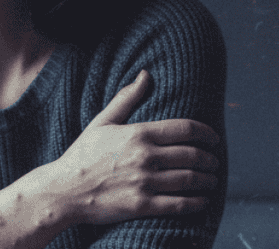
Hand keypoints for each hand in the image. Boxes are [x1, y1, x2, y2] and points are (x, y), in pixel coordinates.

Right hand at [44, 70, 219, 224]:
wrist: (63, 190)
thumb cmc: (82, 155)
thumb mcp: (102, 122)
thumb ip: (127, 98)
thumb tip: (146, 74)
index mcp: (138, 133)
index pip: (186, 129)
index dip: (207, 134)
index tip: (214, 139)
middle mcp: (145, 156)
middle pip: (193, 155)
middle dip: (210, 159)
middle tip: (214, 162)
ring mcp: (144, 182)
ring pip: (190, 180)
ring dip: (207, 180)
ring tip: (211, 180)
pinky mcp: (142, 205)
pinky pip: (179, 204)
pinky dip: (197, 203)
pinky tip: (202, 201)